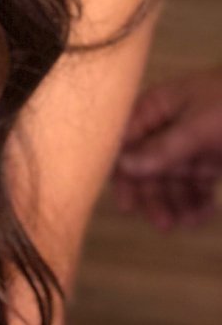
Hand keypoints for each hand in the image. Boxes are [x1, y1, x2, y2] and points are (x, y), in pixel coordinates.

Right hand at [110, 68, 221, 230]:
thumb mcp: (196, 127)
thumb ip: (162, 148)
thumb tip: (123, 164)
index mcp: (155, 108)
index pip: (126, 141)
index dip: (123, 172)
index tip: (127, 205)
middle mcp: (167, 127)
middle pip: (148, 167)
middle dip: (155, 196)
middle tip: (164, 224)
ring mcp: (190, 145)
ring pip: (172, 181)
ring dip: (178, 204)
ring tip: (189, 222)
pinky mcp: (210, 161)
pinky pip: (196, 186)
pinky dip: (198, 202)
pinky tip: (208, 213)